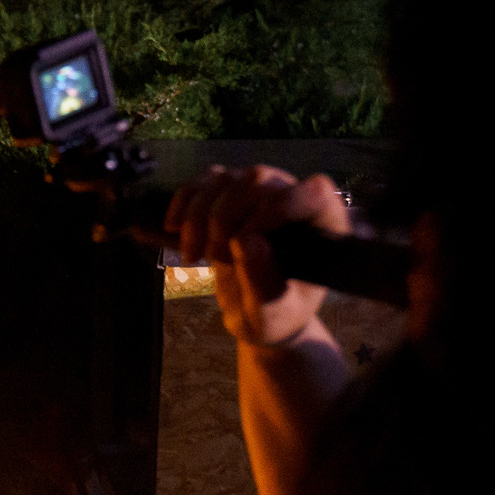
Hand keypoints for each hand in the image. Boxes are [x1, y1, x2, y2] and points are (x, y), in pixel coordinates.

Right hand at [165, 166, 353, 347]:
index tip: (245, 240)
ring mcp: (260, 192)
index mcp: (322, 227)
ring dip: (199, 215)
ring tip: (193, 254)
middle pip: (259, 181)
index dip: (279, 207)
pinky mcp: (229, 192)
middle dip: (225, 218)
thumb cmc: (275, 316)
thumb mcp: (272, 315)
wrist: (255, 311)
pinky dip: (183, 201)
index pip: (313, 193)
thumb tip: (246, 242)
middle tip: (213, 258)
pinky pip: (204, 180)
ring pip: (228, 179)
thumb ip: (264, 285)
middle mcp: (294, 198)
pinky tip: (173, 228)